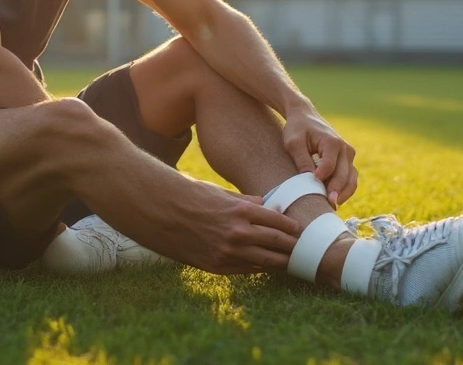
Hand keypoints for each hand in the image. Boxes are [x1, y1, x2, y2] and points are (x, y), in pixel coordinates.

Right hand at [171, 183, 299, 274]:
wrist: (161, 212)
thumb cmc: (191, 196)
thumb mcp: (222, 193)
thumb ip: (247, 201)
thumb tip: (268, 204)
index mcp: (242, 210)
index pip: (278, 221)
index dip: (291, 226)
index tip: (298, 229)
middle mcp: (239, 232)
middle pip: (277, 243)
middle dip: (291, 245)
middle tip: (302, 247)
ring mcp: (228, 252)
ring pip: (266, 261)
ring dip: (280, 260)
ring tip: (289, 260)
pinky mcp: (217, 266)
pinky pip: (247, 270)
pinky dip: (259, 267)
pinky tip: (265, 265)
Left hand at [281, 109, 357, 207]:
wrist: (304, 116)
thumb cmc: (297, 129)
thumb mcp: (293, 142)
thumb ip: (302, 160)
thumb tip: (310, 180)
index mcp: (332, 142)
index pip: (330, 165)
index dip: (323, 178)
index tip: (315, 185)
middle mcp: (345, 148)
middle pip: (344, 174)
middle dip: (336, 190)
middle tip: (328, 204)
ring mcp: (348, 155)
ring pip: (351, 179)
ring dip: (344, 193)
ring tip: (332, 205)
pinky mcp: (347, 160)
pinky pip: (350, 178)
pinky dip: (345, 189)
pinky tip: (334, 200)